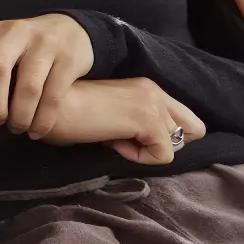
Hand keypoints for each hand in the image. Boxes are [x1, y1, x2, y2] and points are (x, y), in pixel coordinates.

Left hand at [0, 14, 92, 138]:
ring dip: (20, 116)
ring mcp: (43, 43)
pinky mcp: (68, 59)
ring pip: (27, 86)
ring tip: (17, 128)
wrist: (70, 30)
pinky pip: (53, 95)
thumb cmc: (20, 52)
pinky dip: (42, 120)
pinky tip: (35, 131)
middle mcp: (13, 32)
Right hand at [42, 78, 205, 163]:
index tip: (126, 133)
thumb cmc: (69, 114)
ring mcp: (154, 104)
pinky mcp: (149, 122)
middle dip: (166, 143)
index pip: (184, 118)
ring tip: (114, 138)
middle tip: (129, 139)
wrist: (49, 107)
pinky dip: (138, 157)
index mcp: (146, 86)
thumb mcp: (112, 113)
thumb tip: (154, 144)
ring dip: (147, 149)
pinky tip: (112, 143)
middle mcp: (155, 90)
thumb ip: (136, 122)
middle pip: (194, 130)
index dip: (162, 135)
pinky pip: (163, 156)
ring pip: (177, 145)